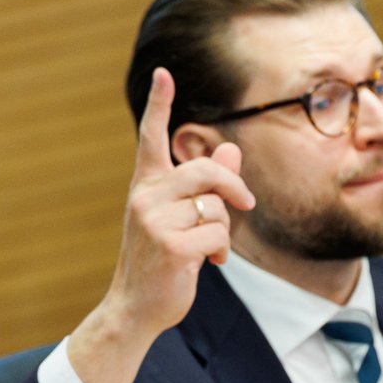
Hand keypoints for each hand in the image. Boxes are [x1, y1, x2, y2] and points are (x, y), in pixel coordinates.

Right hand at [68, 67, 254, 382]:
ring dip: (223, 231)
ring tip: (210, 250)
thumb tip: (230, 151)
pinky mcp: (171, 246)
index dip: (159, 104)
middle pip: (205, 171)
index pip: (152, 138)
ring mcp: (155, 221)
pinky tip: (208, 264)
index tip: (164, 73)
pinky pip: (217, 233)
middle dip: (232, 188)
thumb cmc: (161, 262)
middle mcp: (146, 197)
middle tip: (247, 206)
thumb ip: (206, 188)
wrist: (136, 308)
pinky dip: (220, 250)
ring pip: (215, 207)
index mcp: (146, 186)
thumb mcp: (182, 220)